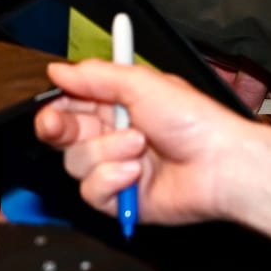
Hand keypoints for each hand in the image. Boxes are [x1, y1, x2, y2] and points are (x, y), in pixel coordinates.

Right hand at [34, 60, 270, 240]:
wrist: (220, 165)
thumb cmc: (193, 120)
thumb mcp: (143, 84)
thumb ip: (95, 77)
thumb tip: (57, 71)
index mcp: (116, 106)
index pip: (70, 105)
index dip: (55, 107)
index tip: (50, 107)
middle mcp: (111, 137)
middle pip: (62, 136)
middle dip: (58, 129)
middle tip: (58, 126)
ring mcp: (114, 169)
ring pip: (76, 163)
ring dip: (105, 152)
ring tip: (139, 147)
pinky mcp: (120, 200)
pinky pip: (91, 192)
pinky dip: (110, 181)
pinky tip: (135, 174)